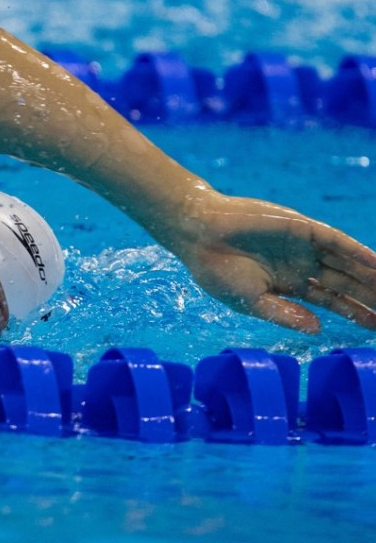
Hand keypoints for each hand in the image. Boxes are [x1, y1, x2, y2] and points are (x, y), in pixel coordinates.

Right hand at [172, 194, 375, 332]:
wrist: (198, 235)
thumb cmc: (216, 271)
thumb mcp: (250, 302)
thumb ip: (285, 315)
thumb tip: (319, 328)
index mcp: (289, 286)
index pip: (333, 301)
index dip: (357, 313)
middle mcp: (302, 266)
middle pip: (346, 284)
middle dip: (370, 297)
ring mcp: (304, 246)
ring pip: (346, 264)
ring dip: (370, 276)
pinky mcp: (302, 228)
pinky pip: (337, 241)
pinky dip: (358, 252)